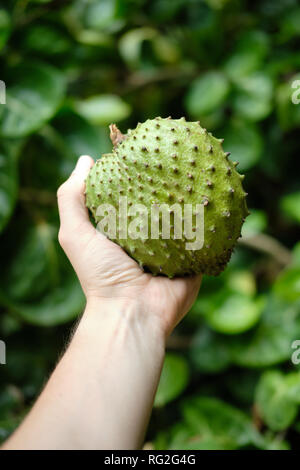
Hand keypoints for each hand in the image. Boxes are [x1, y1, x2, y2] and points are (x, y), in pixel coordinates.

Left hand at [57, 155, 200, 336]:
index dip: (138, 173)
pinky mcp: (195, 258)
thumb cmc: (101, 274)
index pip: (132, 193)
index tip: (146, 149)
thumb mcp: (75, 233)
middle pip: (162, 201)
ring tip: (202, 168)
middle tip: (180, 154)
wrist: (131, 312)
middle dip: (170, 181)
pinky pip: (207, 235)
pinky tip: (219, 194)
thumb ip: (72, 198)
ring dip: (193, 196)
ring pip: (187, 215)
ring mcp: (174, 247)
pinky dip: (212, 218)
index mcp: (124, 229)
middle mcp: (149, 236)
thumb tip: (86, 160)